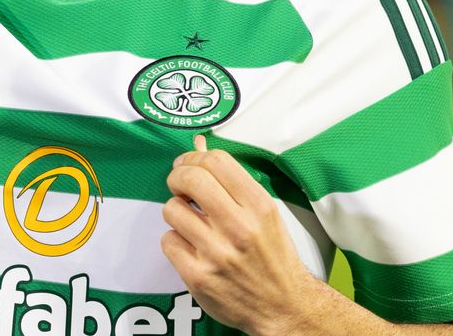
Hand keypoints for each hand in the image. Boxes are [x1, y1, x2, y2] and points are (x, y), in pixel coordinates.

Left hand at [162, 135, 317, 333]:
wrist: (283, 306)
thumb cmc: (273, 255)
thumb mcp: (264, 213)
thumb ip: (231, 181)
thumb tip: (198, 146)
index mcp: (259, 207)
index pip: (217, 162)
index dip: (195, 157)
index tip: (189, 164)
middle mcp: (239, 228)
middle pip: (190, 179)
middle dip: (177, 176)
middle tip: (179, 184)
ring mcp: (217, 254)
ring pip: (172, 209)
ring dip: (176, 211)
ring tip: (190, 221)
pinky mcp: (198, 277)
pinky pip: (168, 241)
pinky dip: (175, 241)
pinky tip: (191, 246)